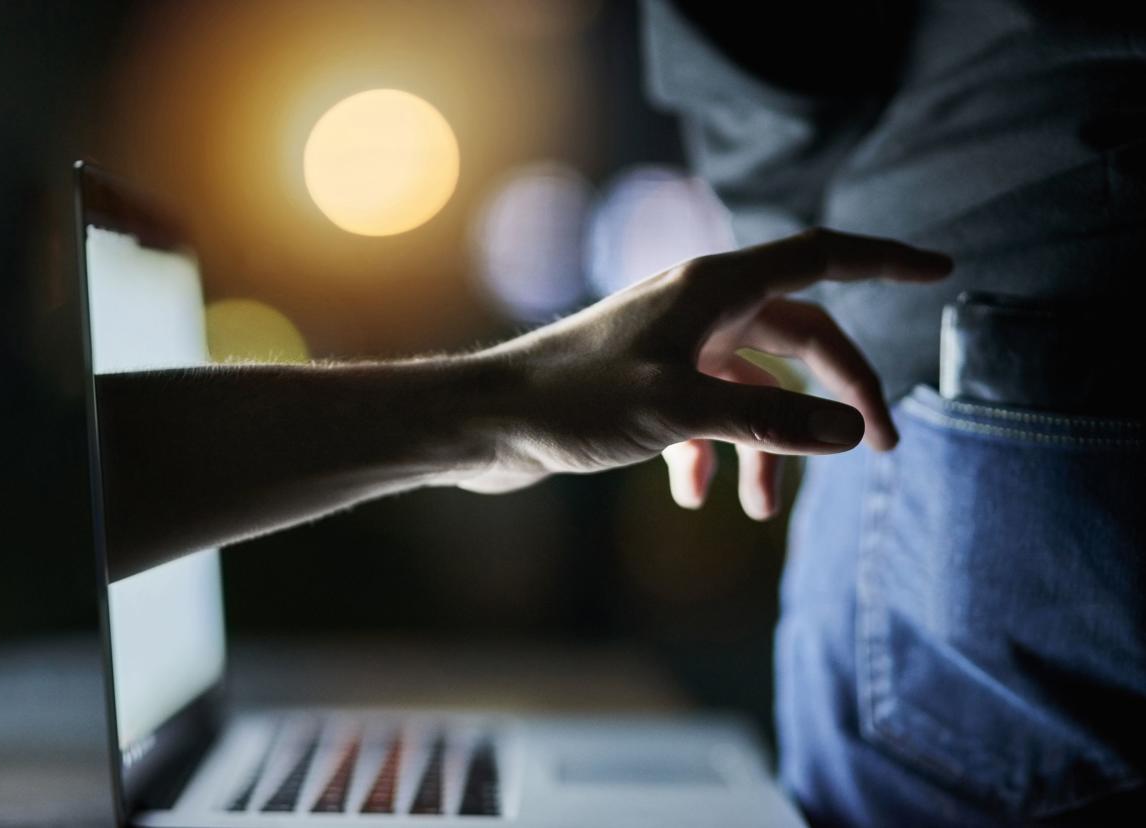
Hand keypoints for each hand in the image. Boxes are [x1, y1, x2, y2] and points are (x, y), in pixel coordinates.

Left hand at [459, 228, 950, 514]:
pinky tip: (694, 497)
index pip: (821, 258)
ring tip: (765, 511)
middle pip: (800, 335)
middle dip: (839, 390)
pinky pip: (707, 414)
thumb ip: (771, 420)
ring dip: (769, 445)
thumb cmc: (571, 403)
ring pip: (752, 386)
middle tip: (881, 447)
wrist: (483, 424)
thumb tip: (853, 431)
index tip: (940, 272)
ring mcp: (672, 345)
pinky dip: (714, 455)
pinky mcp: (646, 385)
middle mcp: (697, 308)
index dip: (885, 262)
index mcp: (714, 288)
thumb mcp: (682, 412)